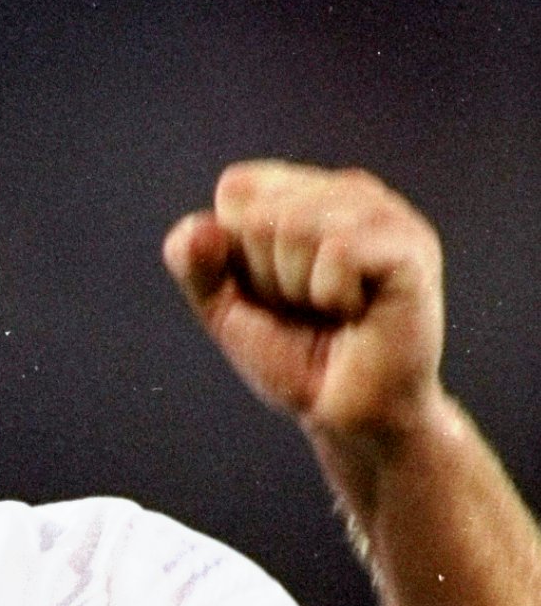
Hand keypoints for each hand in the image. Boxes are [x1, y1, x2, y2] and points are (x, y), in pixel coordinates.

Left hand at [162, 160, 445, 445]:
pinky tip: (358, 311)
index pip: (237, 189)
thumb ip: (194, 262)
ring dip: (299, 288)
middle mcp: (351, 191)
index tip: (275, 292)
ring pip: (295, 226)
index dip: (238, 253)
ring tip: (333, 310)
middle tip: (308, 309)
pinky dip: (332, 295)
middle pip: (261, 212)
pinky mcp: (411, 247)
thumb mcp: (224, 307)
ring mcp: (386, 214)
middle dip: (268, 276)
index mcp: (308, 192)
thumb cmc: (296, 357)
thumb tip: (200, 227)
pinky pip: (338, 250)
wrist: (348, 415)